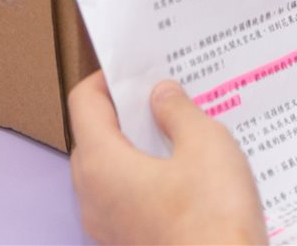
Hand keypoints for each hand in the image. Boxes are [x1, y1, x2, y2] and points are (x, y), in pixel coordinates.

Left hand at [69, 72, 265, 245]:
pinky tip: (185, 172)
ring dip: (138, 146)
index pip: (83, 102)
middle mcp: (92, 196)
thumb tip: (162, 94)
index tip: (138, 68)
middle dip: (126, 112)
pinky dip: (145, 176)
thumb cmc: (212, 218)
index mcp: (101, 164)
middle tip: (164, 95)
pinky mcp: (128, 242)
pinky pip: (125, 197)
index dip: (108, 78)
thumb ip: (178, 111)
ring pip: (110, 169)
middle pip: (94, 136)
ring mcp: (108, 225)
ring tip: (181, 131)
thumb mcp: (206, 145)